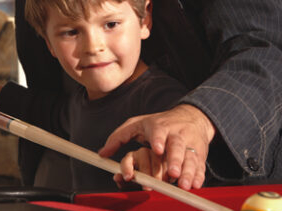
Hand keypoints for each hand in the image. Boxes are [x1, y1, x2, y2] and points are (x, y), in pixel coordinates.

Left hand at [99, 104, 215, 189]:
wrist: (190, 117)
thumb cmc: (159, 123)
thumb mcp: (136, 124)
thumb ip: (119, 137)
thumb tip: (102, 154)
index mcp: (159, 126)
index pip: (159, 131)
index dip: (159, 140)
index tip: (157, 150)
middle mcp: (176, 134)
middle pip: (177, 146)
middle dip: (175, 159)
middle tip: (172, 173)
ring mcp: (190, 143)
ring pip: (191, 157)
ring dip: (188, 171)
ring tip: (184, 184)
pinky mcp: (199, 153)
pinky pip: (200, 165)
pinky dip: (199, 175)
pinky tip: (195, 185)